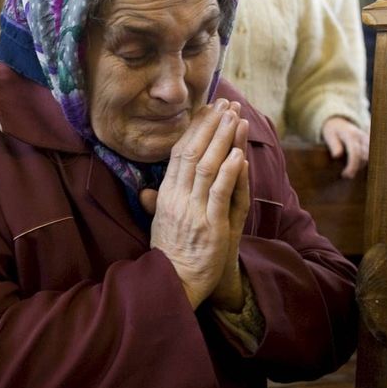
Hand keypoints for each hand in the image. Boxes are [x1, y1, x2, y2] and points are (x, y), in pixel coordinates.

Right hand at [147, 98, 249, 309]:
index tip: (207, 110)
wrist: (174, 283)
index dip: (194, 129)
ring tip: (236, 118)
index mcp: (165, 195)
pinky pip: (219, 193)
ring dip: (223, 140)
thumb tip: (148, 189)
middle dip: (211, 126)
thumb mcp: (158, 225)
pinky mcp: (210, 225)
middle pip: (193, 152)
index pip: (179, 153)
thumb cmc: (169, 254)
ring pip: (207, 166)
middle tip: (226, 104)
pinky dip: (228, 172)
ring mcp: (193, 211)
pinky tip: (238, 154)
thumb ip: (156, 204)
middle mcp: (177, 198)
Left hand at [321, 116, 368, 178]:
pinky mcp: (370, 143)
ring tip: (349, 171)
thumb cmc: (332, 131)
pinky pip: (372, 155)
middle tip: (346, 175)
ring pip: (370, 157)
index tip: (346, 175)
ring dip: (361, 166)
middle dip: (357, 168)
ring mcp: (368, 140)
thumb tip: (337, 156)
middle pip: (365, 156)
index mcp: (350, 135)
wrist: (339, 121)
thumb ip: (334, 145)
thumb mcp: (329, 135)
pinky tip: (357, 168)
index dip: (352, 166)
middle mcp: (362, 137)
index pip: (355, 152)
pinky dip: (366, 162)